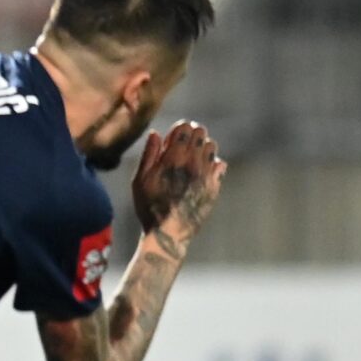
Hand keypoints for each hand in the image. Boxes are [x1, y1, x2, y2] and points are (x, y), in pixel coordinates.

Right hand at [131, 120, 225, 243]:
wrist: (168, 232)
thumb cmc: (149, 207)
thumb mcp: (140, 180)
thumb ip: (149, 154)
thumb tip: (156, 134)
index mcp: (173, 157)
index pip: (185, 127)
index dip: (179, 129)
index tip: (172, 138)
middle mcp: (193, 162)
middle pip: (201, 133)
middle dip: (192, 134)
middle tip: (183, 144)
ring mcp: (206, 173)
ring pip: (212, 146)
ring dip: (202, 147)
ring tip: (192, 157)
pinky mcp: (214, 185)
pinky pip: (220, 165)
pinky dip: (212, 163)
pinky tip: (201, 172)